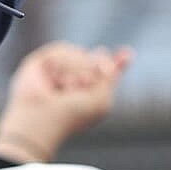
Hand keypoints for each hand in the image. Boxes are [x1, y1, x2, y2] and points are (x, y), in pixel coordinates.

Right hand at [0, 43, 134, 164]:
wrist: (42, 119)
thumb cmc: (71, 116)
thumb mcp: (101, 99)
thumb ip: (112, 76)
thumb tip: (128, 53)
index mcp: (89, 90)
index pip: (106, 68)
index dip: (116, 61)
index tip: (127, 54)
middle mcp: (75, 77)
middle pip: (96, 57)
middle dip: (94, 70)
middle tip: (84, 85)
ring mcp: (59, 69)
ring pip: (80, 53)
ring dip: (77, 72)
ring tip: (67, 89)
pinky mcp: (42, 61)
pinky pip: (63, 50)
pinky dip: (64, 65)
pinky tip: (56, 81)